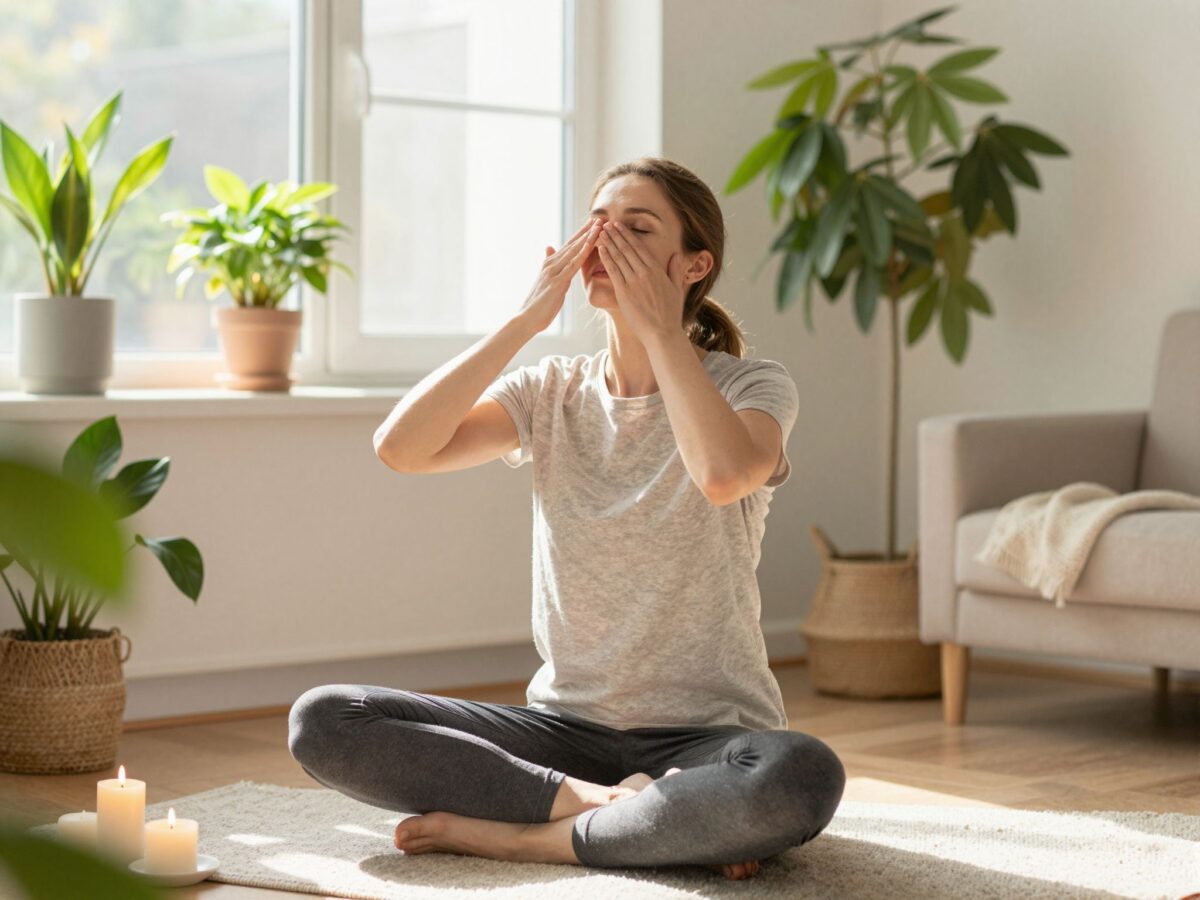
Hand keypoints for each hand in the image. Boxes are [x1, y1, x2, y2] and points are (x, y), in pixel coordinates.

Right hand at [517, 217, 602, 332]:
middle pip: (573, 244)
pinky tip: (591, 244)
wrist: (526, 318)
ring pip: (574, 250)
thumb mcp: (546, 280)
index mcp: (550, 264)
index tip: (592, 223)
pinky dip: (583, 253)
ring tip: (599, 225)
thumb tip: (549, 248)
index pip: (569, 246)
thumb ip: (550, 264)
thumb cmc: (538, 304)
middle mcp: (552, 264)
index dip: (581, 234)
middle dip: (587, 231)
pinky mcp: (558, 281)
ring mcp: (554, 271)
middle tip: (600, 217)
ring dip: (588, 237)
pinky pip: (573, 264)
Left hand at [596, 221, 687, 342]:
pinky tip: (600, 248)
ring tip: (600, 231)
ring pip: (618, 257)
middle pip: (627, 249)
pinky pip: (613, 271)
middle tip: (606, 223)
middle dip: (615, 234)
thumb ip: (675, 270)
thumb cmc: (670, 314)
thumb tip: (676, 255)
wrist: (662, 333)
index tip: (620, 226)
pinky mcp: (624, 293)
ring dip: (608, 242)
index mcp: (657, 271)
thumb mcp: (677, 289)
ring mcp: (633, 282)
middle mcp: (645, 273)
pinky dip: (606, 258)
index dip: (628, 235)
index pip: (639, 248)